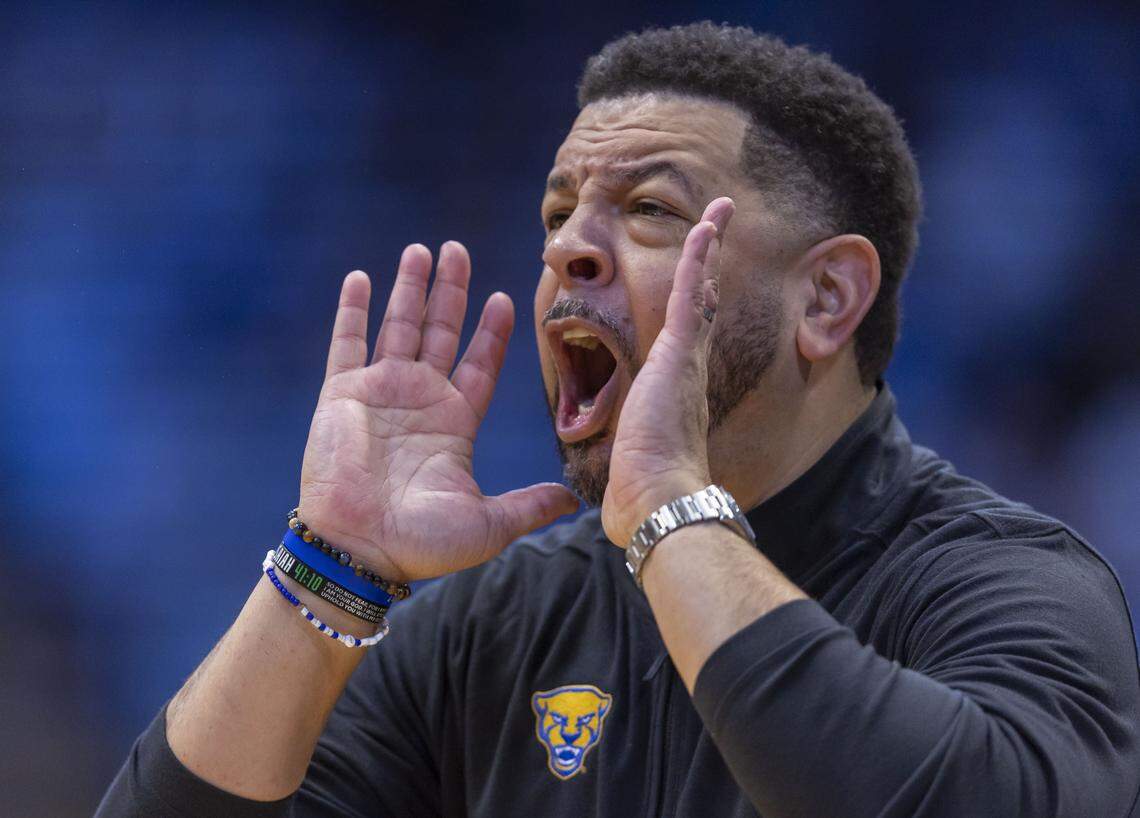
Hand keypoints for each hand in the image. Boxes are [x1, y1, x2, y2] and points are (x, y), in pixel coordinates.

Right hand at [298, 243, 578, 581]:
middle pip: (441, 331)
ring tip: (421, 250)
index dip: (491, 332)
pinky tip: (361, 277)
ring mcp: (380, 393)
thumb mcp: (489, 524)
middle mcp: (420, 400)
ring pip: (399, 326)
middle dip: (451, 291)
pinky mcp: (342, 395)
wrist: (359, 552)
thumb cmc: (422, 543)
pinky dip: (352, 310)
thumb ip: (529, 505)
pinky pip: (348, 343)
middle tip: (458, 250)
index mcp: (455, 422)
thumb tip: (574, 501)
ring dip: (409, 288)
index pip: (480, 363)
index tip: (503, 298)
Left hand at [601, 198, 734, 545]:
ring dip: (708, 247)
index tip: (698, 284)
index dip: (692, 306)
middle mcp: (689, 370)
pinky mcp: (678, 353)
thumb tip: (613, 497)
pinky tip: (707, 223)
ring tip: (718, 210)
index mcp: (675, 392)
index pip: (686, 339)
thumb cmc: (644, 495)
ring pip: (699, 289)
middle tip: (716, 229)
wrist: (660, 502)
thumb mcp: (632, 465)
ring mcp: (687, 359)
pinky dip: (699, 256)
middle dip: (708, 266)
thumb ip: (628, 464)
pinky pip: (690, 293)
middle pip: (701, 305)